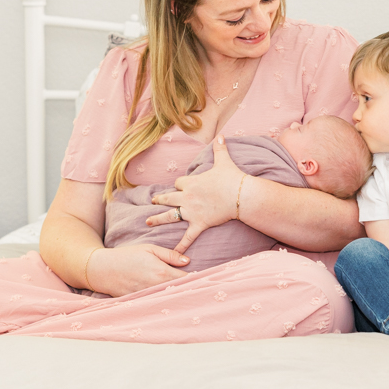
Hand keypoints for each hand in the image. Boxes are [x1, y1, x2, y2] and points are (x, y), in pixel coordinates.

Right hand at [87, 244, 189, 296]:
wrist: (102, 269)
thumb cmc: (127, 256)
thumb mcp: (149, 249)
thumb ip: (170, 255)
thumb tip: (187, 261)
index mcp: (161, 272)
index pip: (186, 279)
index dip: (196, 279)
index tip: (204, 278)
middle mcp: (156, 286)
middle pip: (180, 291)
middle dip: (189, 289)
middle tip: (199, 288)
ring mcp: (148, 296)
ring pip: (168, 298)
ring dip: (177, 296)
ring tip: (187, 295)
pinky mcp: (140, 302)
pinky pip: (156, 302)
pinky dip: (163, 301)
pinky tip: (168, 300)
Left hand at [147, 136, 243, 252]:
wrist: (241, 195)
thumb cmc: (232, 178)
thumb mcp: (224, 161)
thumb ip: (220, 148)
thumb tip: (221, 135)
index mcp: (191, 182)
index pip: (178, 183)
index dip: (179, 184)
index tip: (181, 186)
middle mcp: (187, 197)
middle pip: (168, 198)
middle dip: (161, 199)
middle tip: (154, 201)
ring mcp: (192, 211)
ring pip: (170, 215)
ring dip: (158, 219)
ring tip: (148, 221)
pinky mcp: (199, 223)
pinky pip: (188, 236)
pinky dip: (180, 245)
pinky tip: (174, 253)